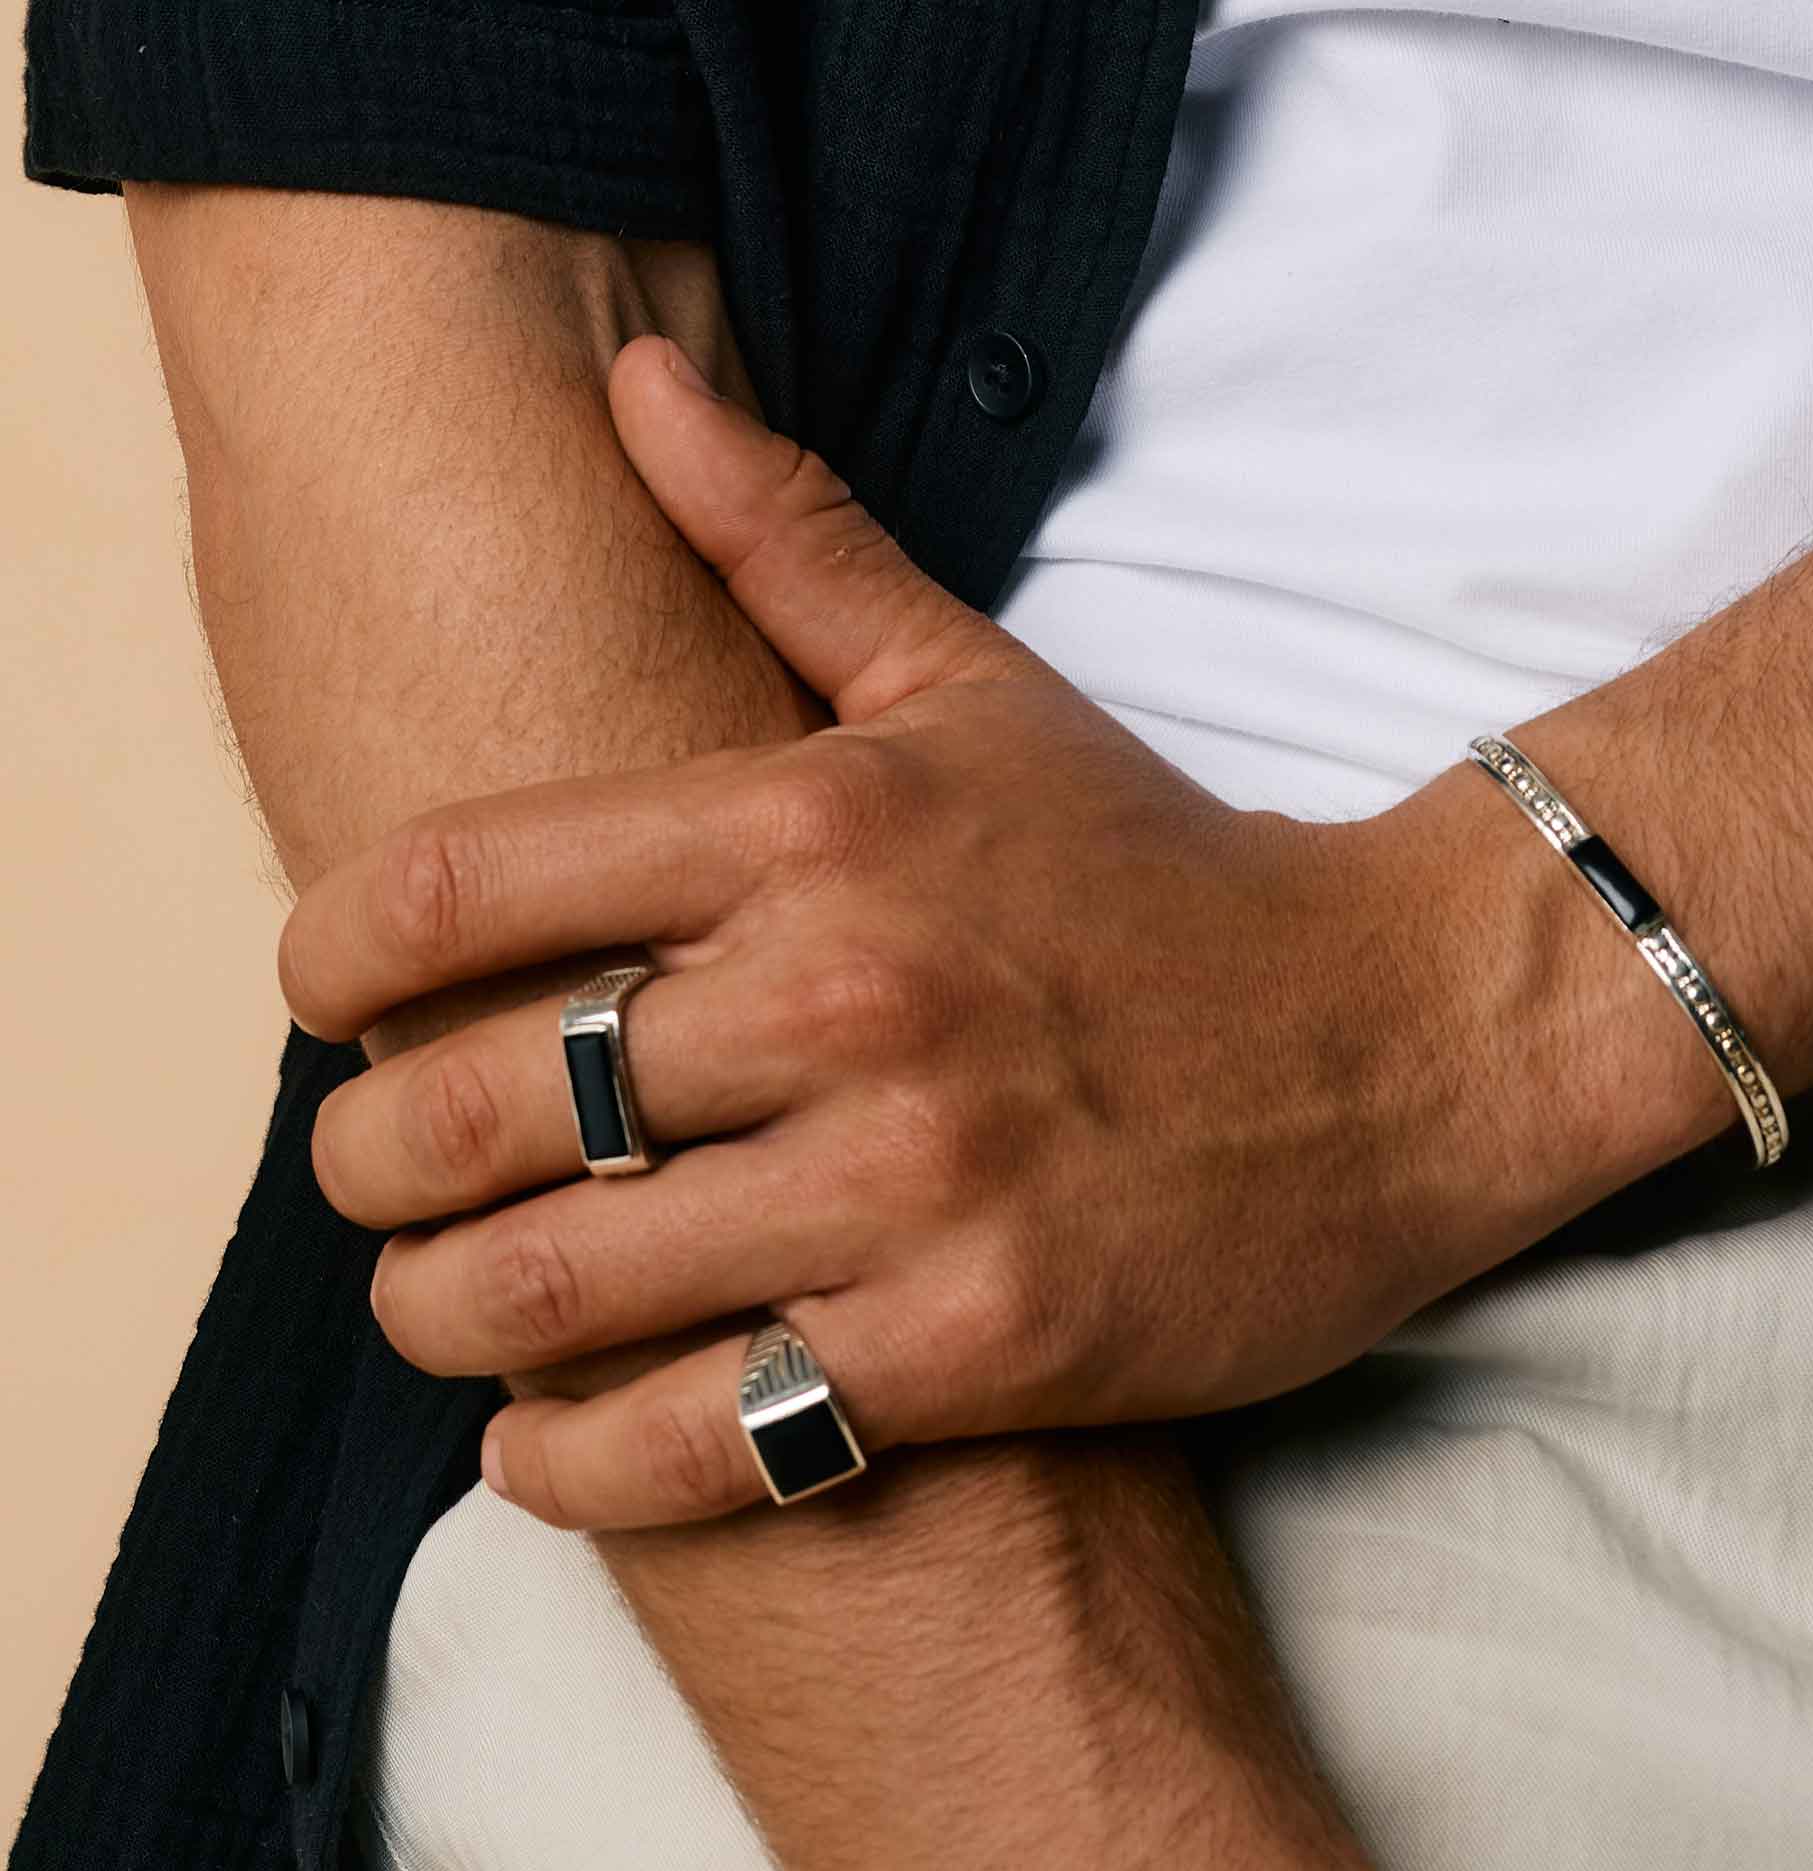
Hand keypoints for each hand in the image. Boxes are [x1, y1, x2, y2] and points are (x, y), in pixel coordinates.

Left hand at [284, 333, 1700, 1527]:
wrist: (1403, 1040)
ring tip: (441, 1306)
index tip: (327, 1006)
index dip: (331, 960)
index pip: (461, 882)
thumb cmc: (1166, 873)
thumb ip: (790, 539)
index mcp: (818, 821)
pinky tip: (541, 1449)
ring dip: (446, 1315)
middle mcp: (849, 992)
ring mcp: (915, 1182)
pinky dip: (582, 1466)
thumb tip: (634, 379)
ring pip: (559, 1286)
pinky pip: (706, 1438)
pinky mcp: (980, 1343)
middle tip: (372, 1182)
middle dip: (365, 1165)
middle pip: (477, 1102)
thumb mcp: (980, 688)